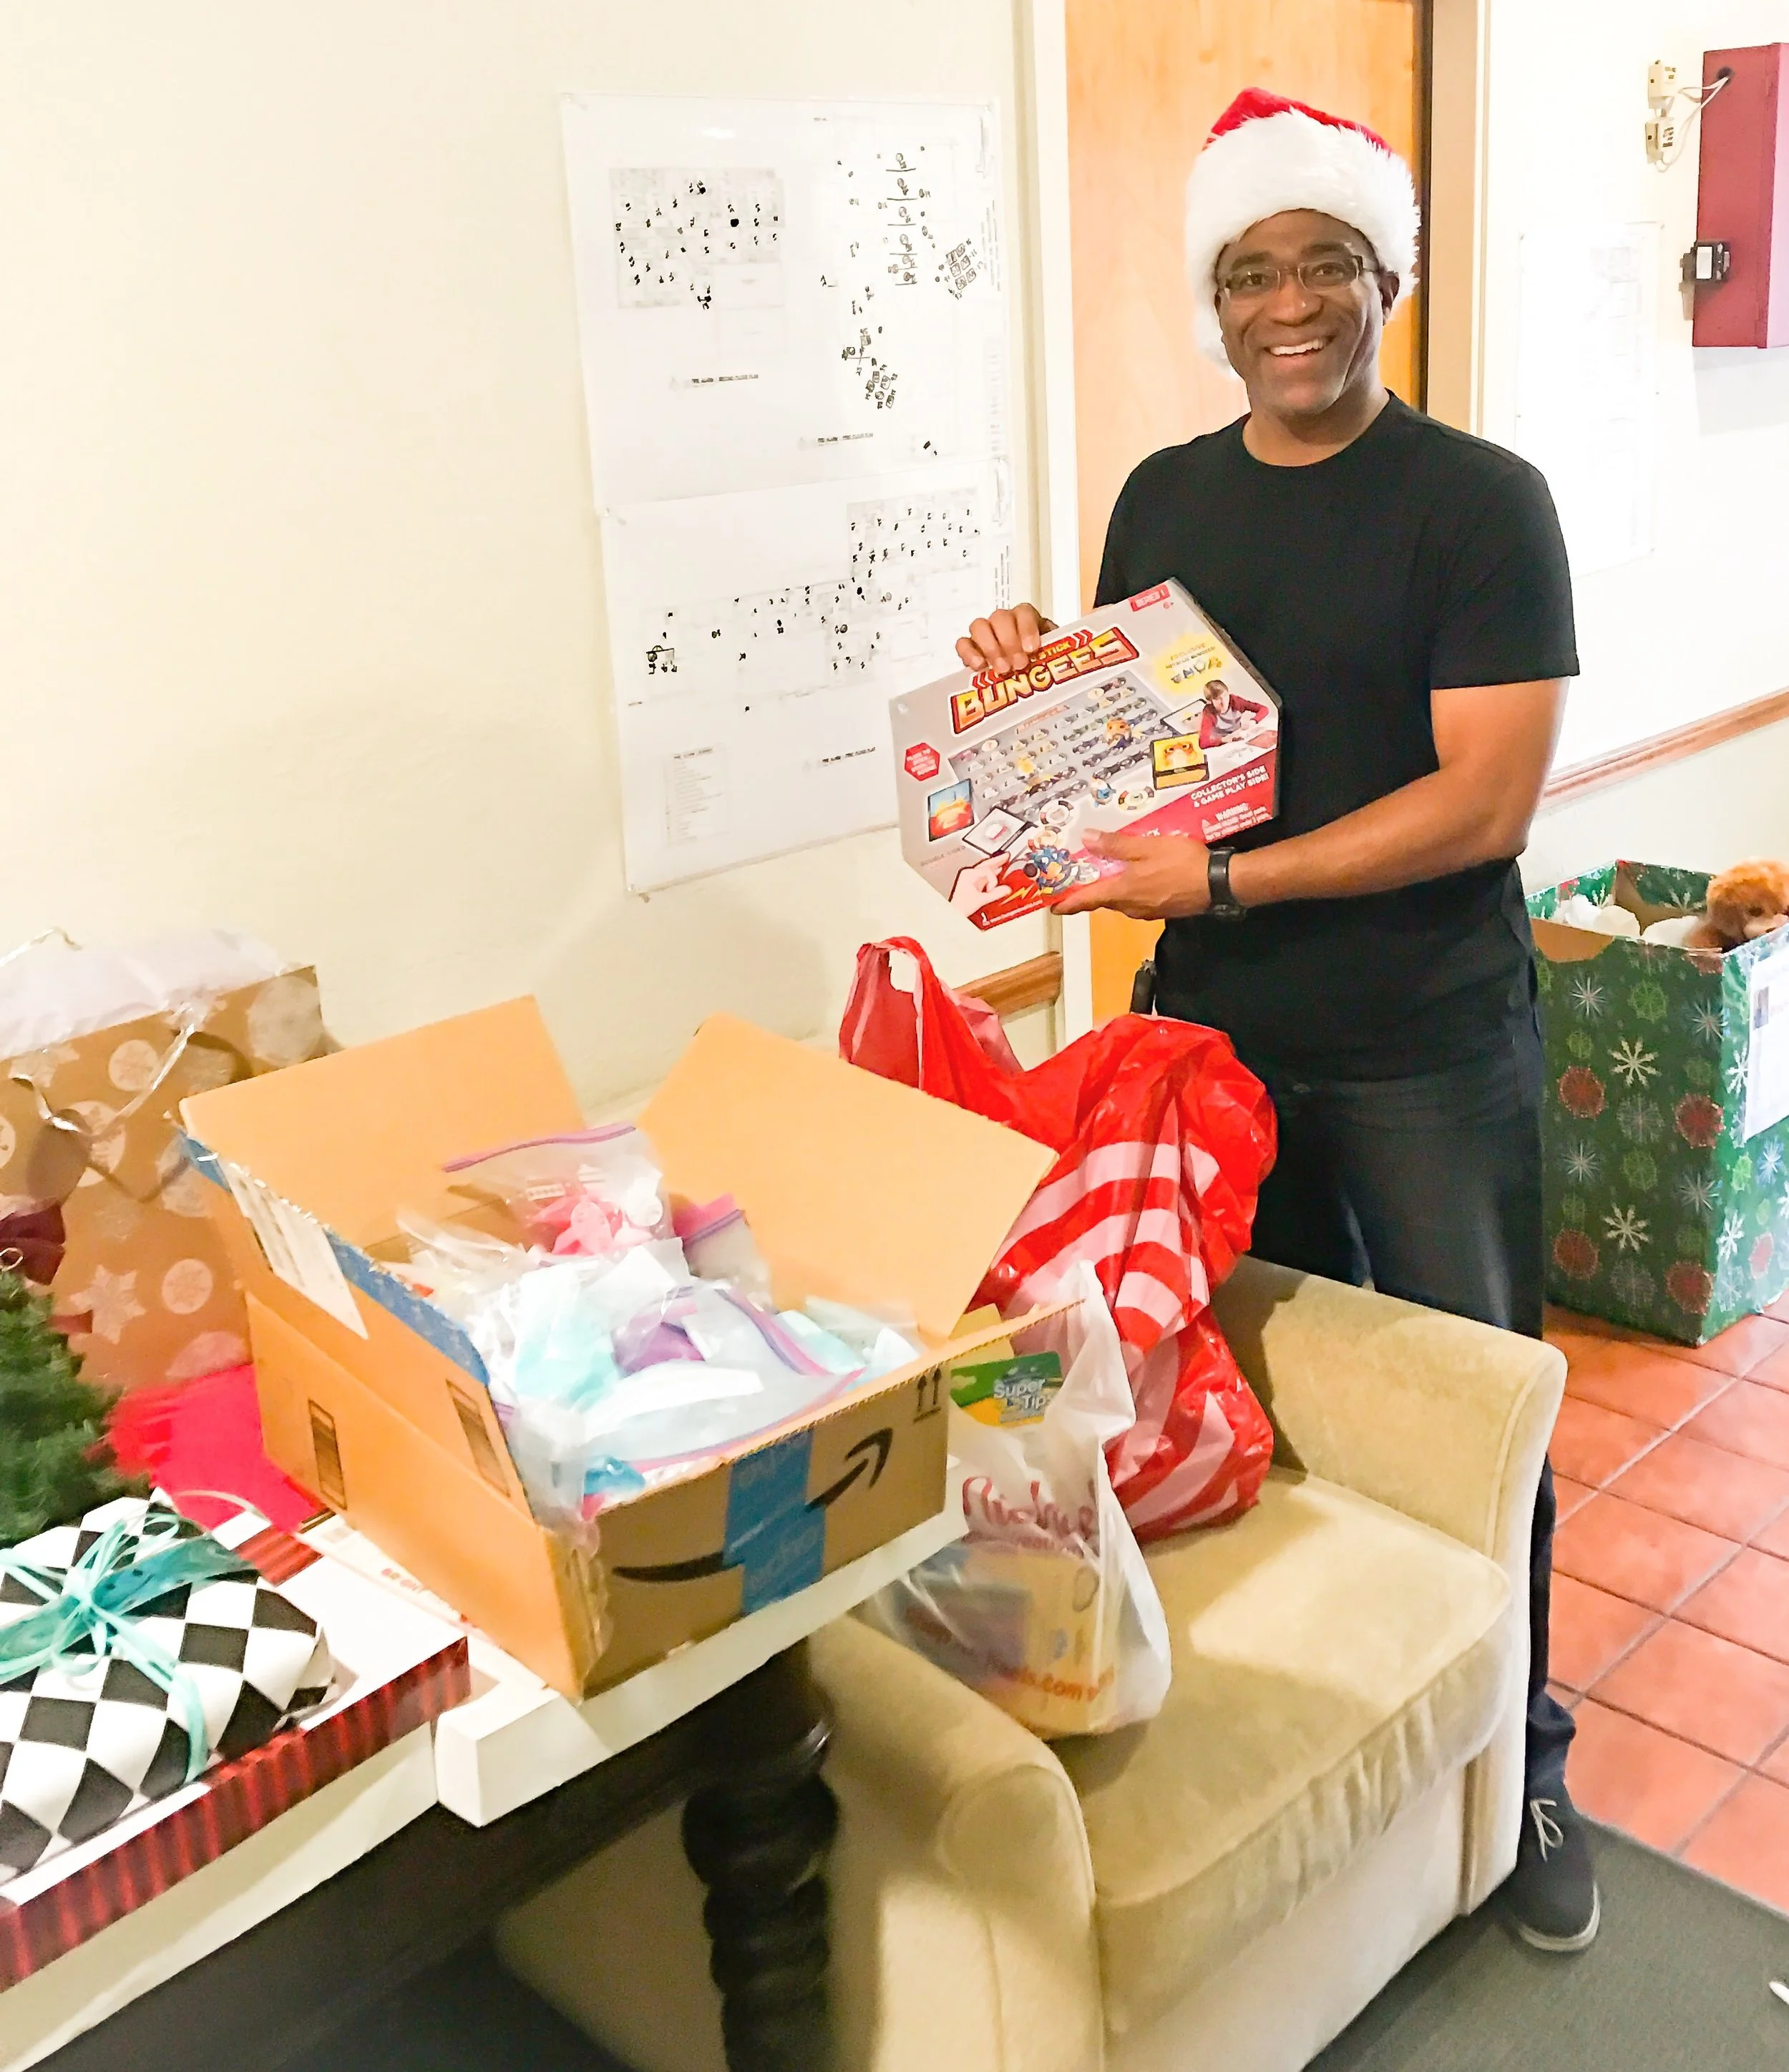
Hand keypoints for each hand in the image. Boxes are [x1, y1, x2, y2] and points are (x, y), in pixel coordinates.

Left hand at [948, 855, 1009, 916]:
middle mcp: (969, 873)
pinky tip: (997, 872)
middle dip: (997, 860)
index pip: (987, 870)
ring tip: (1004, 860)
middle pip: (986, 864)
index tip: (992, 889)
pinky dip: (991, 873)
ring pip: (985, 868)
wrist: (955, 911)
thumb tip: (1006, 889)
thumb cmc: (961, 906)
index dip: (993, 880)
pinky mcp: (972, 882)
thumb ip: (995, 894)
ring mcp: (969, 877)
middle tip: (1006, 856)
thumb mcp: (981, 900)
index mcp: (969, 874)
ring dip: (995, 865)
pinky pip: (984, 874)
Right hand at [956, 603, 1055, 675]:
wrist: (1027, 676)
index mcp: (1026, 619)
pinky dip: (968, 653)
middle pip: (1000, 617)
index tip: (1032, 648)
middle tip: (1018, 664)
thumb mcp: (1052, 656)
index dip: (1026, 628)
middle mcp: (1004, 622)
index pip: (1023, 611)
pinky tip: (979, 667)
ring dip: (991, 648)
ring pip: (979, 626)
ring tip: (1002, 669)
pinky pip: (963, 643)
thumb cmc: (1039, 663)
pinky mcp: (970, 648)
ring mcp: (985, 633)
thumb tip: (1067, 663)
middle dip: (1009, 641)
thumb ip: (1056, 655)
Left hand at [1051, 830, 1211, 919]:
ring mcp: (1148, 910)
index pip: (1087, 899)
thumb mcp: (1146, 847)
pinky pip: (1139, 901)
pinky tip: (1137, 877)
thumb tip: (1086, 839)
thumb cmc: (1181, 863)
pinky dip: (1131, 890)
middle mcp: (1131, 906)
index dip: (1068, 903)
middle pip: (1104, 900)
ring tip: (1108, 874)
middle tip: (1080, 881)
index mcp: (1122, 891)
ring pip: (1122, 900)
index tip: (1053, 907)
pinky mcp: (1164, 910)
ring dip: (1113, 890)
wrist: (1219, 883)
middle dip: (1091, 892)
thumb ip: (1116, 846)